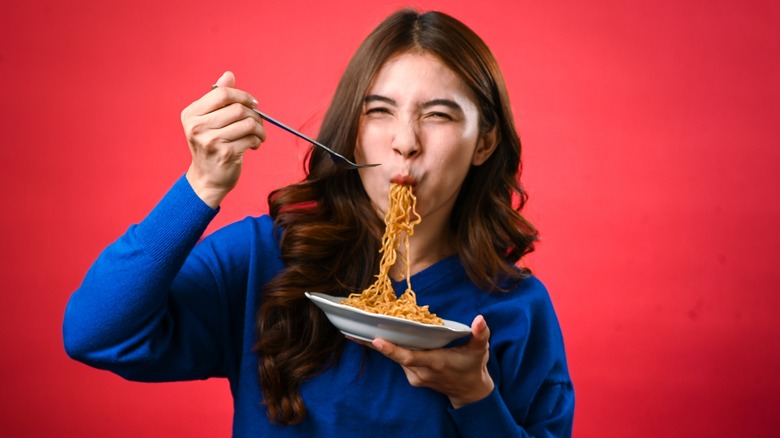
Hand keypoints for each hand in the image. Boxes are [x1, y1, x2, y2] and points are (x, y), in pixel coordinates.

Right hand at [181, 71, 265, 207]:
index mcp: (191, 114)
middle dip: (255, 115)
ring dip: (260, 129)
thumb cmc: (211, 146)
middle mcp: (197, 127)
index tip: (253, 104)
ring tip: (259, 136)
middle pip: (238, 108)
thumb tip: (229, 75)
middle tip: (258, 124)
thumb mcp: (209, 120)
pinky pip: (251, 139)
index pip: (222, 93)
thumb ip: (218, 97)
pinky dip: (258, 141)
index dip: (242, 96)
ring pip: (249, 123)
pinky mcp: (226, 154)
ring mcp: (211, 141)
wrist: (207, 178)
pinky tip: (254, 145)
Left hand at [369, 315, 494, 407]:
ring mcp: (415, 376)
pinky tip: (382, 336)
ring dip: (383, 344)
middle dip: (377, 343)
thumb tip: (480, 319)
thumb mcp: (480, 350)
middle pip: (395, 357)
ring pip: (395, 358)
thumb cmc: (473, 367)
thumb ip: (480, 334)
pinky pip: (399, 361)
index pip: (409, 357)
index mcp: (435, 363)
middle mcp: (421, 372)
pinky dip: (391, 349)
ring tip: (368, 326)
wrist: (469, 391)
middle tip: (358, 328)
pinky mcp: (412, 377)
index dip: (392, 350)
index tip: (376, 340)